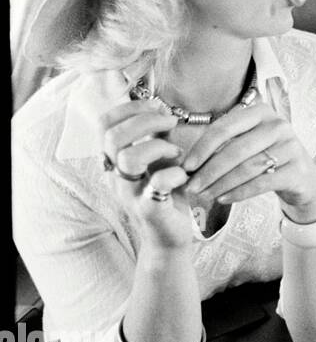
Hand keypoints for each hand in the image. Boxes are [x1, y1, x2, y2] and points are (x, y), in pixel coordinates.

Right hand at [100, 100, 191, 249]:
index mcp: (114, 159)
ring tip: (177, 154)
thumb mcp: (159, 157)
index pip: (104, 124)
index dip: (130, 108)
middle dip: (146, 121)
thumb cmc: (165, 191)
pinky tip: (184, 176)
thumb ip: (156, 134)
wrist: (170, 235)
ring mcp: (129, 193)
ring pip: (128, 158)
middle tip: (171, 123)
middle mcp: (115, 175)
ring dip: (158, 147)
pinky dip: (175, 174)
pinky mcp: (149, 210)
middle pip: (113, 137)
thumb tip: (159, 106)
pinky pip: (157, 184)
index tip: (157, 107)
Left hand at [180, 102, 315, 223]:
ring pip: (247, 168)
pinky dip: (239, 193)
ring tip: (205, 196)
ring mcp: (291, 147)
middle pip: (235, 149)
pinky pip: (262, 183)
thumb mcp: (247, 142)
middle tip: (192, 187)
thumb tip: (186, 162)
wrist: (302, 178)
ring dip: (221, 184)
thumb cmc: (266, 158)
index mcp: (261, 112)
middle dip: (209, 170)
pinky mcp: (298, 170)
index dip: (202, 147)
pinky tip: (224, 199)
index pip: (224, 127)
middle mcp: (278, 125)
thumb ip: (223, 144)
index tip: (187, 166)